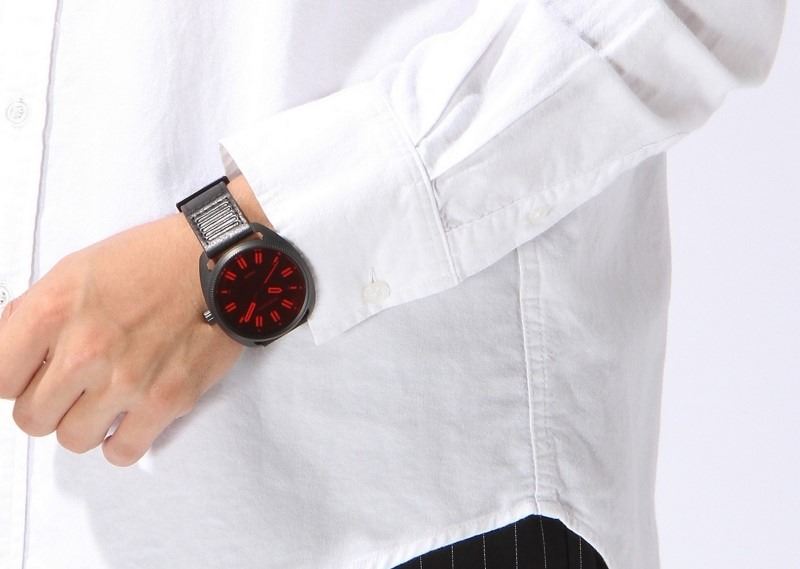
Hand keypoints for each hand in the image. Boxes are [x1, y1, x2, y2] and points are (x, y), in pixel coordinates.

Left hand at [0, 175, 268, 466]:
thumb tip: (9, 353)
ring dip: (84, 423)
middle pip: (32, 418)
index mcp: (54, 310)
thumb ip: (35, 313)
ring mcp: (127, 380)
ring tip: (105, 399)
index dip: (16, 379)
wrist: (224, 264)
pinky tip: (128, 419)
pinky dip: (121, 442)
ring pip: (72, 439)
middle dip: (49, 403)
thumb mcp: (77, 268)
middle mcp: (85, 349)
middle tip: (74, 385)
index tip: (34, 374)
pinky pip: (122, 451)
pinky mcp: (167, 400)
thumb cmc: (155, 261)